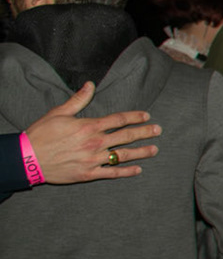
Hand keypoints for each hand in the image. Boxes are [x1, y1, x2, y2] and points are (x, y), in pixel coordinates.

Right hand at [24, 83, 160, 184]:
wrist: (27, 158)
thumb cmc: (41, 134)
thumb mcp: (58, 113)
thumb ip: (78, 100)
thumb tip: (90, 85)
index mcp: (89, 126)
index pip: (118, 119)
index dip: (134, 117)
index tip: (146, 116)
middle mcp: (95, 143)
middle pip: (126, 136)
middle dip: (144, 133)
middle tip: (158, 131)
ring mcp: (93, 159)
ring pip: (123, 155)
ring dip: (141, 152)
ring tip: (154, 150)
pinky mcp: (88, 173)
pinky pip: (112, 173)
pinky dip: (126, 172)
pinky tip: (138, 170)